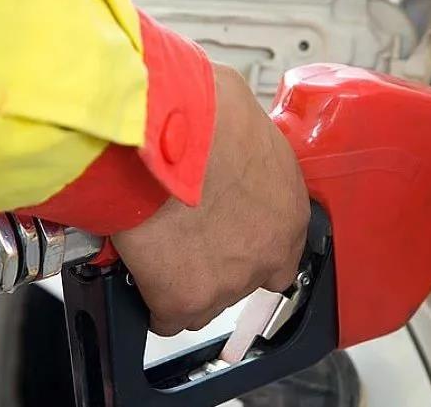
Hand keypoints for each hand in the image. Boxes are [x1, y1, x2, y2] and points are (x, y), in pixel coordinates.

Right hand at [111, 63, 309, 335]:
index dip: (247, 241)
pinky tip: (141, 269)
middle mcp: (268, 251)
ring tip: (159, 246)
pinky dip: (151, 298)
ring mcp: (229, 280)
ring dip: (184, 280)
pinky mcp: (185, 299)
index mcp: (289, 210)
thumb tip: (230, 135)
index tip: (227, 234)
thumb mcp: (243, 120)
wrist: (155, 131)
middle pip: (243, 277)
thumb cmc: (198, 113)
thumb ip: (248, 147)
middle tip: (187, 236)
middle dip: (217, 262)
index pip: (280, 248)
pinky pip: (166, 316)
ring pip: (207, 300)